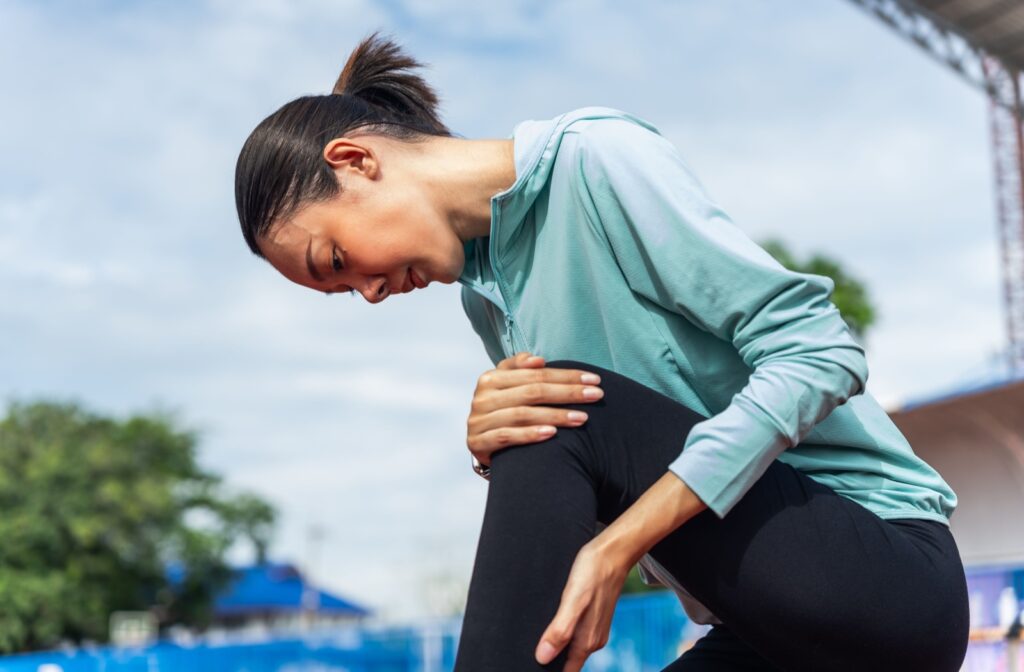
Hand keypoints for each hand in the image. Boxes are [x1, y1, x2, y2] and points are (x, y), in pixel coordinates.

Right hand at [466, 352, 603, 467]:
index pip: (535, 374)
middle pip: (532, 392)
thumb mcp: (508, 386)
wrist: (481, 443)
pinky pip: (508, 436)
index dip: (566, 376)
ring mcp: (479, 420)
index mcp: (491, 377)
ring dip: (556, 416)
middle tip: (596, 395)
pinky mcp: (477, 442)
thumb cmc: (504, 410)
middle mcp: (483, 397)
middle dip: (568, 393)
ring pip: (522, 414)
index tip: (594, 379)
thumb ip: (520, 369)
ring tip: (582, 418)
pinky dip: (531, 434)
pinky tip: (553, 434)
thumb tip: (538, 360)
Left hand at [535, 538, 629, 669]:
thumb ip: (560, 631)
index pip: (566, 671)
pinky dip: (562, 632)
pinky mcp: (591, 616)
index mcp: (586, 640)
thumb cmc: (593, 572)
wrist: (612, 553)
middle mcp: (592, 639)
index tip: (533, 665)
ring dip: (556, 646)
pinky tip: (551, 623)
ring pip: (571, 647)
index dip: (548, 670)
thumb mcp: (572, 601)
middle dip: (550, 660)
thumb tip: (543, 657)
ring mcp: (593, 628)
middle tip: (529, 652)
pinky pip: (574, 633)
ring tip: (537, 638)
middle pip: (568, 662)